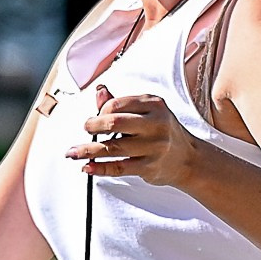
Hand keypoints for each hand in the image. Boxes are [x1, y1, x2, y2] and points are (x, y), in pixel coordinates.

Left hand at [70, 90, 197, 186]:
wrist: (188, 158)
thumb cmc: (163, 131)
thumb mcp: (148, 111)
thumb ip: (122, 103)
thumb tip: (99, 91)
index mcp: (154, 105)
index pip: (117, 104)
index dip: (100, 111)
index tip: (95, 118)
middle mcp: (155, 124)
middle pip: (115, 124)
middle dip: (92, 127)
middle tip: (85, 130)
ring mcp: (153, 147)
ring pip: (113, 148)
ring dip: (88, 150)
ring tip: (73, 152)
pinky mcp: (149, 167)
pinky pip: (119, 167)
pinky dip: (100, 168)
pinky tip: (87, 167)